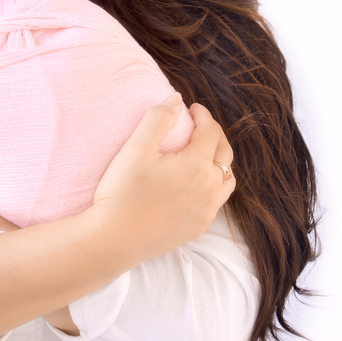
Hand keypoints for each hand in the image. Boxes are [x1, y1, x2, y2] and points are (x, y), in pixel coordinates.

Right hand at [89, 94, 235, 261]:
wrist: (114, 240)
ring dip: (220, 163)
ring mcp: (206, 212)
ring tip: (205, 155)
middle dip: (215, 135)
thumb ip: (158, 118)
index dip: (203, 116)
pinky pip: (216, 203)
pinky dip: (213, 187)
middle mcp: (209, 189)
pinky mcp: (197, 228)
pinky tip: (197, 187)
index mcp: (197, 165)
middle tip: (201, 126)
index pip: (211, 132)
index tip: (192, 109)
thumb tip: (175, 100)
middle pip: (225, 155)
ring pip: (227, 181)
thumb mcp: (135, 148)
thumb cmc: (122, 192)